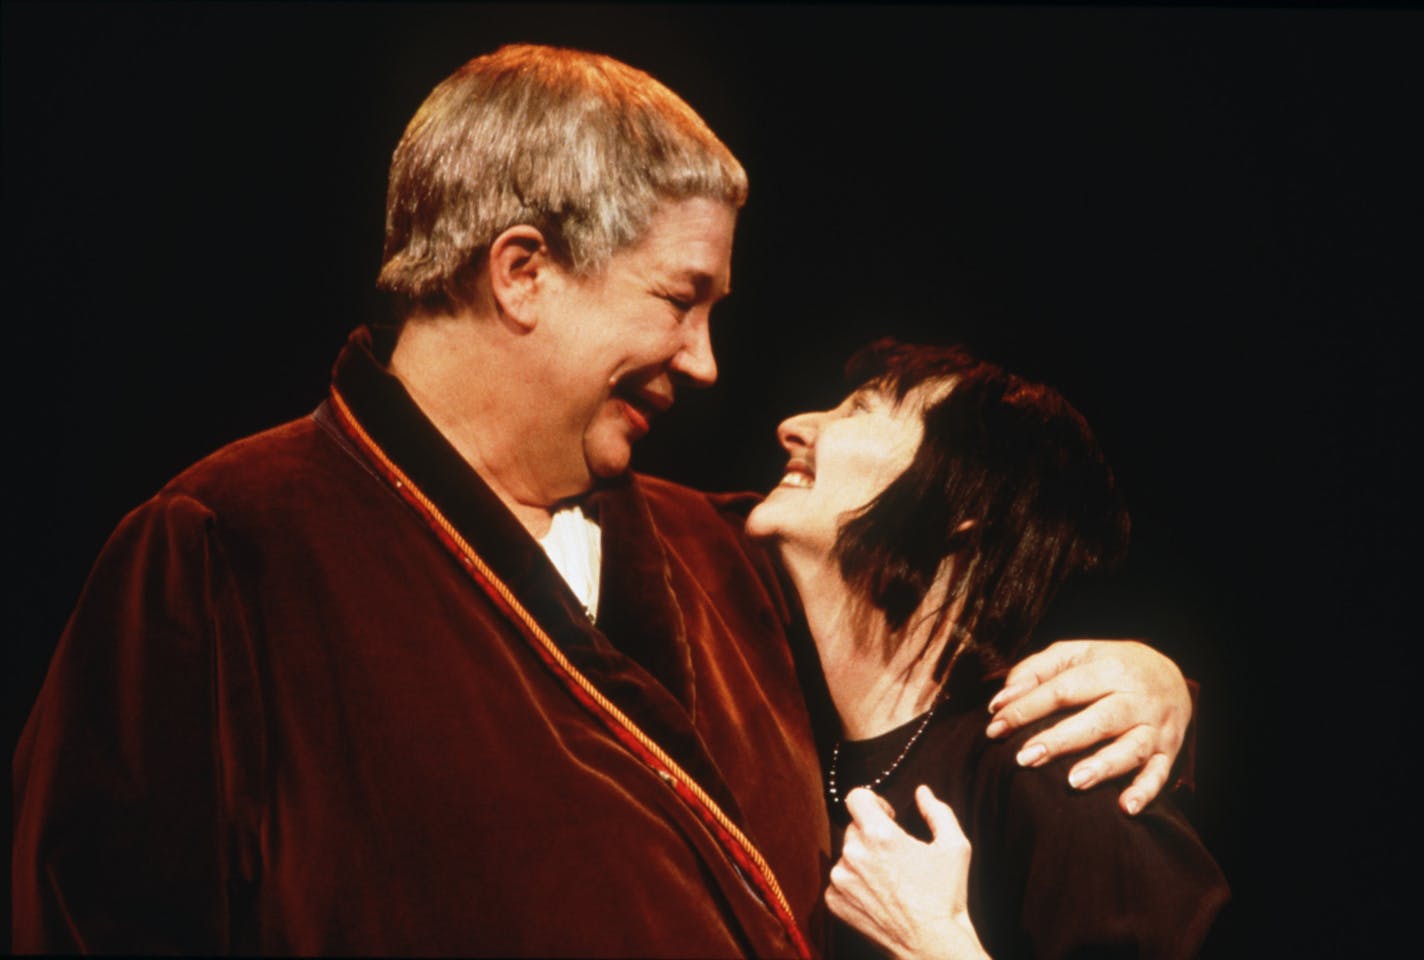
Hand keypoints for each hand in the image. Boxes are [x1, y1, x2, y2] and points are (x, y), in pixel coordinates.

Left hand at [826, 786, 990, 959]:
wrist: (932, 945)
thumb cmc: (946, 896)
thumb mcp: (955, 847)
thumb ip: (938, 811)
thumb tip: (922, 792)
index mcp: (879, 835)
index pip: (856, 796)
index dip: (873, 802)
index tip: (886, 816)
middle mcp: (853, 854)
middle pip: (854, 827)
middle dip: (872, 834)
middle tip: (895, 855)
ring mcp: (840, 879)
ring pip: (846, 855)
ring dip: (863, 860)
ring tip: (888, 880)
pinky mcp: (834, 902)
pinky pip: (839, 880)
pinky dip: (854, 884)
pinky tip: (878, 895)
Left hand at [985, 639, 1189, 814]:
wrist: (1172, 675)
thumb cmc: (1109, 666)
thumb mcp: (1075, 655)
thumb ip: (1035, 671)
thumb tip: (1000, 701)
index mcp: (1110, 668)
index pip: (1063, 689)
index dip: (1027, 707)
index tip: (995, 727)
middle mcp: (1136, 698)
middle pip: (1098, 719)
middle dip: (1060, 740)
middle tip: (1026, 757)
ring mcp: (1155, 727)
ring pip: (1131, 748)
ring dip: (1103, 766)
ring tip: (1073, 782)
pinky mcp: (1168, 752)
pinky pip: (1160, 774)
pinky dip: (1145, 791)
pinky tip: (1126, 808)